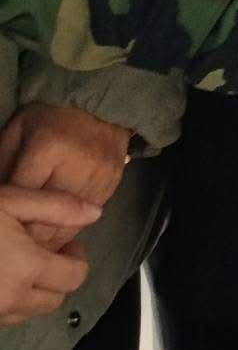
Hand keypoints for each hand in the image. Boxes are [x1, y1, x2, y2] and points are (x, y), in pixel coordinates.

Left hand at [0, 105, 126, 246]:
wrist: (97, 104)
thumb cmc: (48, 118)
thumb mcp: (14, 135)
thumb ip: (2, 169)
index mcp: (47, 149)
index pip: (24, 199)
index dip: (11, 221)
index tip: (6, 233)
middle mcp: (77, 165)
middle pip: (49, 219)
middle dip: (30, 238)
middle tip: (20, 245)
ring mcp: (100, 175)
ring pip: (72, 225)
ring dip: (53, 238)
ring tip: (38, 243)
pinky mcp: (115, 182)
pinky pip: (90, 217)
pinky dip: (73, 226)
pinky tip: (60, 227)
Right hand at [0, 188, 93, 325]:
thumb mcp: (10, 199)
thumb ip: (57, 206)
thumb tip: (97, 213)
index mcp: (26, 269)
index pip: (75, 277)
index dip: (76, 258)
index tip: (63, 242)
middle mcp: (9, 300)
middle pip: (54, 300)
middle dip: (56, 277)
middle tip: (41, 252)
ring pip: (27, 313)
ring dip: (31, 291)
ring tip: (15, 262)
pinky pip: (0, 318)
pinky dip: (6, 301)